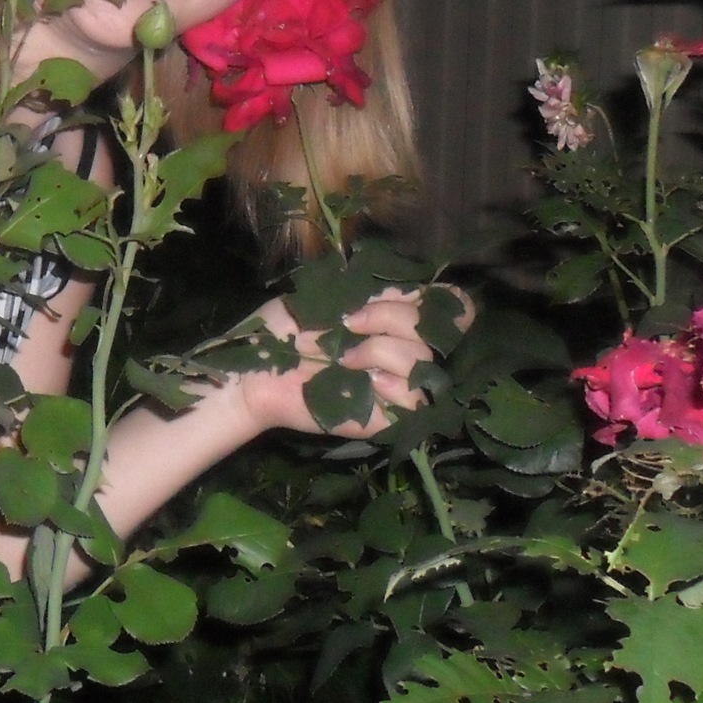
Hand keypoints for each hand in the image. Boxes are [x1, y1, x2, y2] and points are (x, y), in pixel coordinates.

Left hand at [232, 286, 461, 437]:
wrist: (253, 370)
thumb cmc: (282, 330)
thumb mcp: (328, 294)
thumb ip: (375, 290)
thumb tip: (421, 285)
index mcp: (390, 318)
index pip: (449, 308)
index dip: (447, 302)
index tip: (417, 296)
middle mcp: (399, 350)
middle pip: (432, 330)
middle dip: (389, 317)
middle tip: (347, 322)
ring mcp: (392, 385)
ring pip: (421, 362)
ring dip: (380, 349)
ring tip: (343, 356)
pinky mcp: (383, 417)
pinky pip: (414, 401)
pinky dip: (391, 384)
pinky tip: (363, 380)